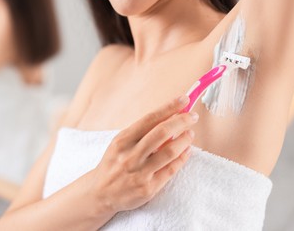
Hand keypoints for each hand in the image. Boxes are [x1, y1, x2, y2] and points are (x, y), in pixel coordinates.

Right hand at [89, 95, 197, 214]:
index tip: (183, 100)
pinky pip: (171, 170)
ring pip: (169, 151)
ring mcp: (139, 173)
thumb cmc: (114, 164)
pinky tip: (187, 151)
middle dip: (181, 121)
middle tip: (192, 116)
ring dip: (184, 140)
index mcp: (122, 140)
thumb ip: (141, 133)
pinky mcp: (148, 188)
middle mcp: (130, 155)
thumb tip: (168, 118)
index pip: (149, 119)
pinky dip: (182, 158)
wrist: (101, 193)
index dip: (168, 108)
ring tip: (190, 134)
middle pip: (162, 133)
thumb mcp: (120, 144)